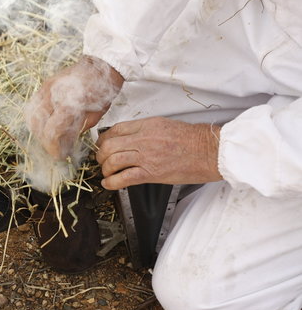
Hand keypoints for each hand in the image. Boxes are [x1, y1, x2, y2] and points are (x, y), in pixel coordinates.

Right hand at [25, 56, 122, 158]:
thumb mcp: (95, 116)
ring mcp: (47, 88)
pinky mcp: (45, 84)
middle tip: (55, 149)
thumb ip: (77, 130)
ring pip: (32, 116)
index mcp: (70, 103)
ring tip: (49, 138)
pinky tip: (44, 125)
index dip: (54, 148)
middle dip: (46, 142)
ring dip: (38, 131)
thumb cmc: (103, 91)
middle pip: (40, 126)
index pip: (52, 132)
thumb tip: (65, 144)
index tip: (60, 156)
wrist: (102, 65)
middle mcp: (55, 95)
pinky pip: (33, 105)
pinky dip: (36, 118)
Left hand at [96, 117, 222, 189]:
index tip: (102, 145)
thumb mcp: (165, 125)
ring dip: (105, 169)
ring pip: (112, 161)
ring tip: (106, 173)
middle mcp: (143, 139)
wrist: (210, 151)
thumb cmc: (193, 139)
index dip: (104, 139)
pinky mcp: (151, 173)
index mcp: (147, 125)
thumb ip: (145, 130)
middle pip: (109, 145)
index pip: (115, 129)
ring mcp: (146, 156)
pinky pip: (123, 178)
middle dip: (100, 155)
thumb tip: (129, 138)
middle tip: (101, 161)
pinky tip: (108, 184)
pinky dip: (111, 182)